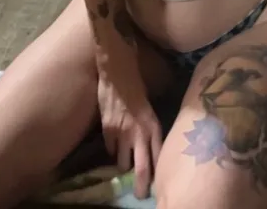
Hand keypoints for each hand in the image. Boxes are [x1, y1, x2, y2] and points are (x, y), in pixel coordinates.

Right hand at [97, 71, 162, 198]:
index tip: (158, 184)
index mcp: (154, 127)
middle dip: (141, 187)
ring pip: (122, 163)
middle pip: (142, 170)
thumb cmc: (137, 86)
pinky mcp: (107, 130)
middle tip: (140, 196)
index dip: (158, 174)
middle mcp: (140, 134)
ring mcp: (122, 134)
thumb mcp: (150, 108)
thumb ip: (150, 127)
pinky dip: (111, 150)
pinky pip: (109, 150)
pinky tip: (113, 145)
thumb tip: (150, 144)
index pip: (159, 158)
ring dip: (123, 166)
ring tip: (124, 166)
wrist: (117, 71)